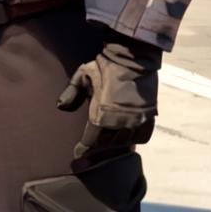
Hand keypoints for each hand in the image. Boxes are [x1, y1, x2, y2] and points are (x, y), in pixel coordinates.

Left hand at [57, 37, 160, 163]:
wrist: (134, 58)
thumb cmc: (105, 67)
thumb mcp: (83, 75)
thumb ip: (71, 92)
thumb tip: (61, 107)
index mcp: (101, 115)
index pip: (90, 141)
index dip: (83, 149)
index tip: (78, 154)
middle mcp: (119, 122)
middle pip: (106, 145)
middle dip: (97, 148)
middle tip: (92, 148)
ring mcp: (136, 121)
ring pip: (124, 143)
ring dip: (115, 145)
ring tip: (108, 143)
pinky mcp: (149, 118)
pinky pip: (141, 138)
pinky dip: (133, 140)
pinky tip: (126, 137)